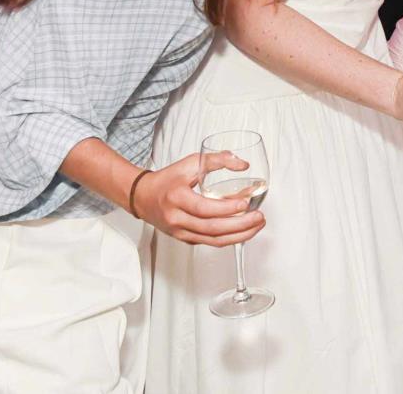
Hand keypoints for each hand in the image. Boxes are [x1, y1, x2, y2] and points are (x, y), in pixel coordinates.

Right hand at [134, 151, 265, 246]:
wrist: (143, 197)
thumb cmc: (167, 180)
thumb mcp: (190, 163)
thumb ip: (217, 160)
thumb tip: (243, 164)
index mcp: (176, 198)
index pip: (204, 208)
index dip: (226, 208)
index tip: (245, 203)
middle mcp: (177, 219)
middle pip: (212, 228)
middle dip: (239, 225)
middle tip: (259, 217)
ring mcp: (180, 232)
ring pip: (213, 240)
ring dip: (239, 235)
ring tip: (257, 225)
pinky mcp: (185, 239)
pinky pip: (210, 242)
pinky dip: (229, 238)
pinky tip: (244, 230)